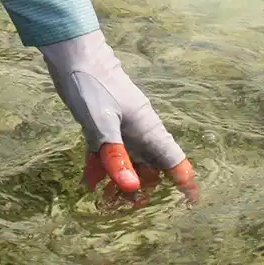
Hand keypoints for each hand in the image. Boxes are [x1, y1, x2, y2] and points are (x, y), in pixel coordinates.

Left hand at [39, 29, 199, 209]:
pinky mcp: (102, 126)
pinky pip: (106, 153)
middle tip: (128, 209)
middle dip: (142, 189)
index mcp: (148, 130)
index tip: (190, 203)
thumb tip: (131, 187)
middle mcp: (139, 132)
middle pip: (149, 167)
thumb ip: (116, 156)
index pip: (174, 160)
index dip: (184, 182)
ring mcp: (121, 129)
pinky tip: (89, 183)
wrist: (73, 55)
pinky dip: (100, 167)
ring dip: (119, 182)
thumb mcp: (102, 124)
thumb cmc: (93, 86)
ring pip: (126, 162)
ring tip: (106, 204)